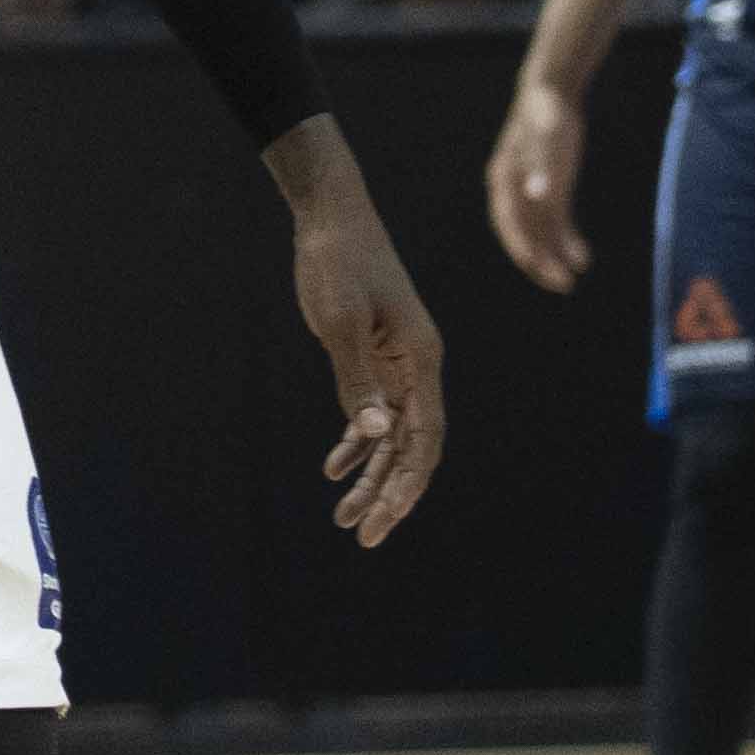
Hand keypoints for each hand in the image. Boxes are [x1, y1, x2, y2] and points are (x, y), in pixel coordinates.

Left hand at [278, 127, 446, 546]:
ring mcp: (397, 364)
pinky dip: (355, 442)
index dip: (408, 484)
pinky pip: (372, 412)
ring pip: (391, 435)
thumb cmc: (337, 264)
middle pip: (412, 447)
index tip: (385, 521)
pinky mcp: (374, 357)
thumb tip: (372, 434)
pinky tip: (334, 469)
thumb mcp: (339, 322)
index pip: (424, 440)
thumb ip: (355, 379)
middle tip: (362, 537)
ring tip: (345, 518)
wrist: (330, 217)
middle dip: (389, 493)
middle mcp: (418, 368)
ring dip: (370, 476)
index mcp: (422, 361)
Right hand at [483, 75, 591, 296]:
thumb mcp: (547, 136)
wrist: (550, 96)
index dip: (522, 246)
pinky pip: (556, 223)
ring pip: (539, 233)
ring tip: (570, 280)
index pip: (509, 223)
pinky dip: (567, 241)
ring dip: (553, 257)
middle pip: (523, 234)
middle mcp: (513, 192)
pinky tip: (582, 257)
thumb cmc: (545, 113)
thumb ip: (543, 166)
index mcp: (503, 180)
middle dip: (539, 261)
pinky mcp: (549, 191)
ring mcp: (531, 193)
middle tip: (562, 285)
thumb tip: (538, 196)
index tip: (538, 266)